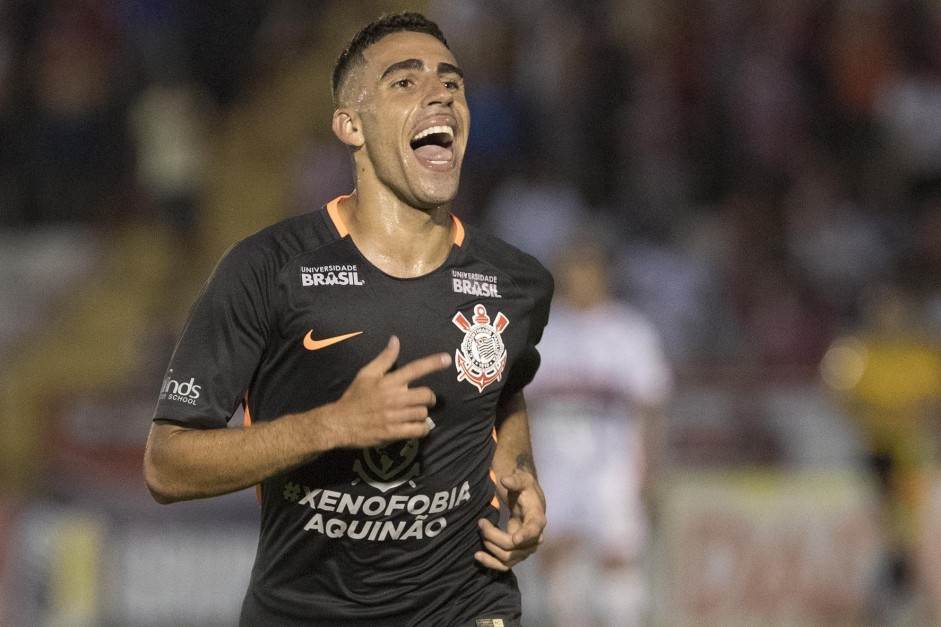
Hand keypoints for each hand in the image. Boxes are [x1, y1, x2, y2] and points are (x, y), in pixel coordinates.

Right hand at [330, 336, 449, 447]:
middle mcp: (394, 397)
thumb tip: (395, 340)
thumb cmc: (355, 397)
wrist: (340, 423)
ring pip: (423, 413)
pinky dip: (423, 429)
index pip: (415, 369)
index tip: (447, 359)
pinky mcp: (394, 433)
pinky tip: (419, 427)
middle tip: (424, 399)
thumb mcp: (366, 374)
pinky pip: (418, 430)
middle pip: (425, 395)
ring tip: (414, 413)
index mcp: (389, 381)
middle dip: (429, 397)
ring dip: (422, 413)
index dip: (433, 363)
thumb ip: (384, 358)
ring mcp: (395, 416)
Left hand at [475, 469, 545, 570]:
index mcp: (537, 519)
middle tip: (481, 523)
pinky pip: (504, 565)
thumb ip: (515, 480)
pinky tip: (478, 556)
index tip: (515, 539)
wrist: (530, 504)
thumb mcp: (524, 480)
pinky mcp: (517, 555)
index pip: (533, 529)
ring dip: (490, 547)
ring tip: (480, 532)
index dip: (525, 535)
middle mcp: (535, 538)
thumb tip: (505, 480)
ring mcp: (526, 549)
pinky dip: (491, 563)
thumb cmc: (526, 491)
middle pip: (513, 546)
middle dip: (493, 536)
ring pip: (507, 557)